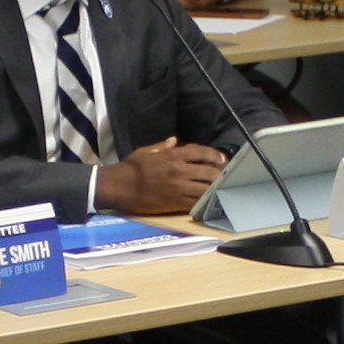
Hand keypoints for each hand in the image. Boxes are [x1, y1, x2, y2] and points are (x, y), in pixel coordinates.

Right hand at [98, 138, 228, 217]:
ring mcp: (178, 188)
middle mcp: (179, 170)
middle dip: (219, 174)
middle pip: (209, 172)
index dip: (215, 155)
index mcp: (172, 156)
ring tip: (221, 190)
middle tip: (224, 177)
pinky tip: (209, 202)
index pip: (201, 152)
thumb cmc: (130, 168)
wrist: (119, 187)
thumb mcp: (146, 151)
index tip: (221, 159)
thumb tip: (173, 140)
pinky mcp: (175, 203)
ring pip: (206, 189)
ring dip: (215, 190)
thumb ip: (162, 146)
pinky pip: (195, 203)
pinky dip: (204, 202)